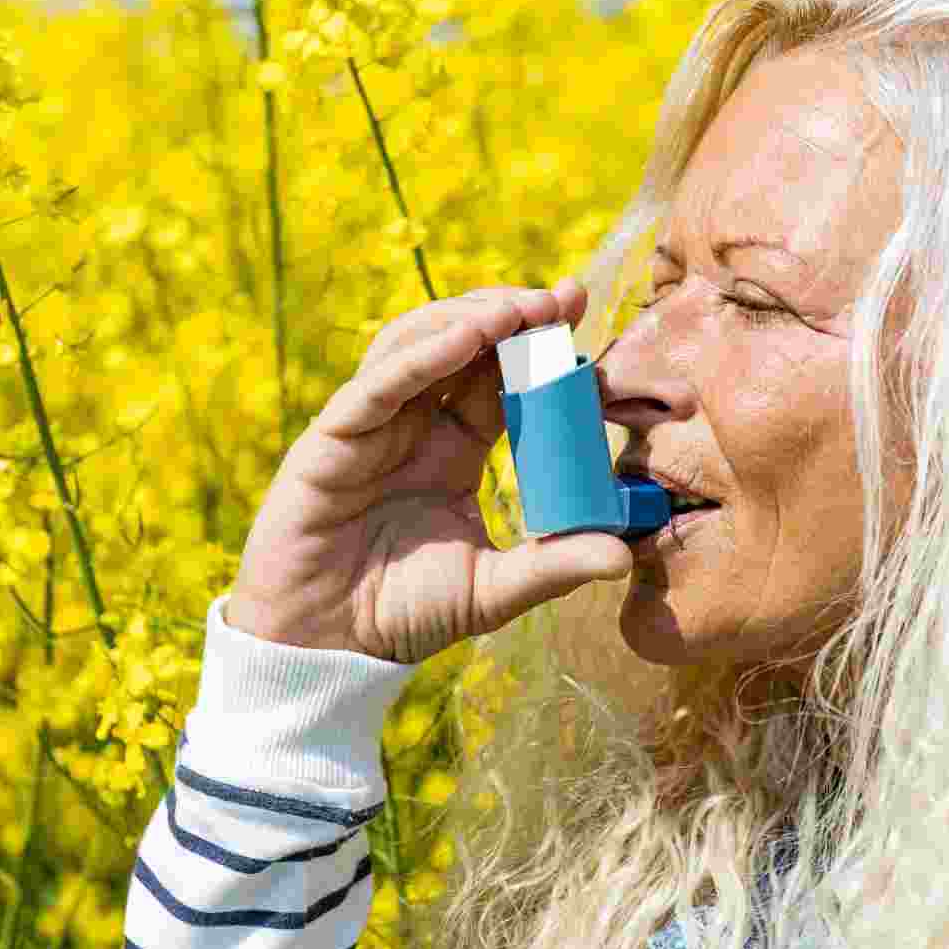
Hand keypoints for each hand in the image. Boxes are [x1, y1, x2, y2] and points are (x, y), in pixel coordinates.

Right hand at [224, 278, 634, 663]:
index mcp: (454, 449)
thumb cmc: (401, 616)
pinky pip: (377, 387)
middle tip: (561, 300)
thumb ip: (552, 567)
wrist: (324, 648)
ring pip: (416, 346)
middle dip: (511, 315)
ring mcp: (371, 428)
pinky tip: (463, 339)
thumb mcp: (492, 591)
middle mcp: (413, 426)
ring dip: (467, 320)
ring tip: (518, 310)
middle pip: (463, 346)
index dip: (540, 349)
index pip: (502, 381)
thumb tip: (623, 556)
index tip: (584, 318)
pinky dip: (419, 358)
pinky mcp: (332, 442)